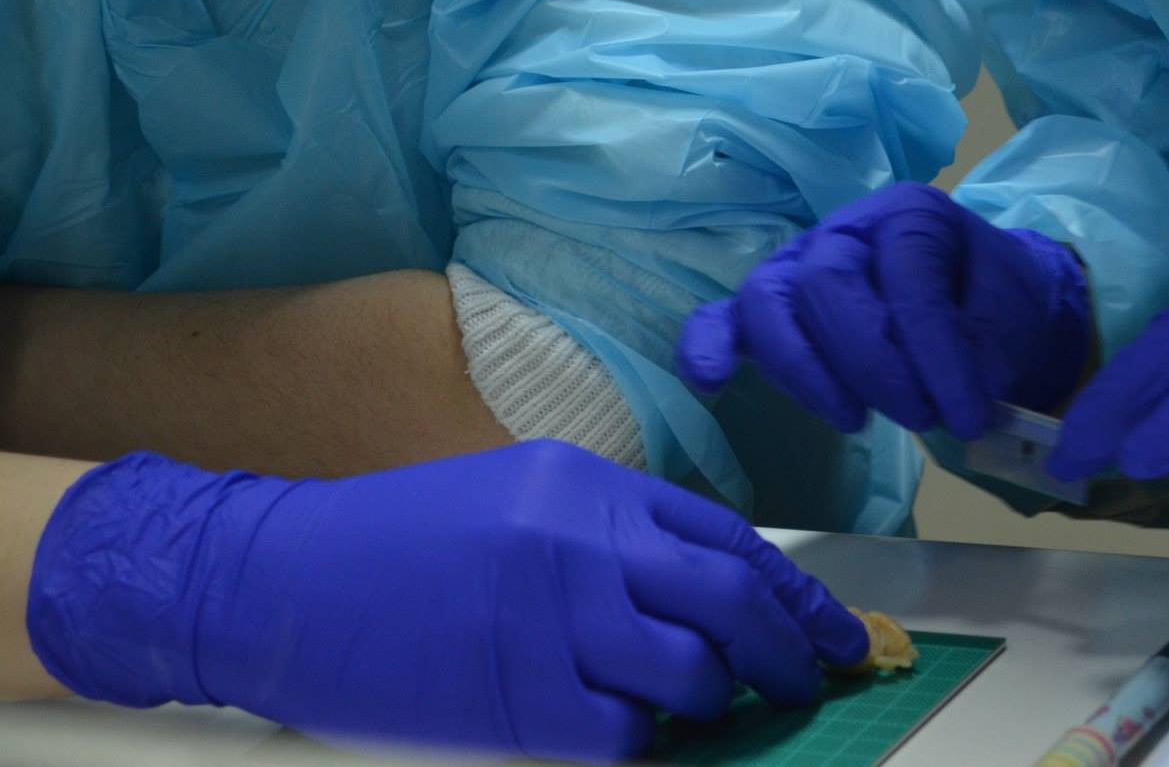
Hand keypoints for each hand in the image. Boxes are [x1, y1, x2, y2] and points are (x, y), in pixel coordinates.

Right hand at [27, 441, 868, 762]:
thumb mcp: (521, 493)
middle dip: (789, 647)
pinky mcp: (517, 703)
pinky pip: (623, 736)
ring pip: (691, 674)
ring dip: (716, 699)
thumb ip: (615, 529)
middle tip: (811, 677)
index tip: (832, 628)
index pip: (729, 539)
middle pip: (732, 600)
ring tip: (711, 706)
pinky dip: (644, 740)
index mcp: (588, 487)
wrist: (277, 580)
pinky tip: (634, 732)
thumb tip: (706, 586)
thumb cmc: (397, 539)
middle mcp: (582, 546)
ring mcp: (552, 625)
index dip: (795, 591)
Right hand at [678, 182, 1091, 438]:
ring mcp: (799, 266)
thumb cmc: (995, 311)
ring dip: (806, 371)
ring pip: (768, 301)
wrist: (989, 313)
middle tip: (919, 417)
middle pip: (825, 284)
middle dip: (871, 365)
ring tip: (855, 420)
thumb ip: (974, 353)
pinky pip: (721, 319)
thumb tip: (951, 403)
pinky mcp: (771, 311)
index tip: (968, 416)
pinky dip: (709, 348)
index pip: (907, 277)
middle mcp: (845, 230)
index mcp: (910, 216)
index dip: (936, 355)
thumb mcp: (1006, 324)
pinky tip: (713, 383)